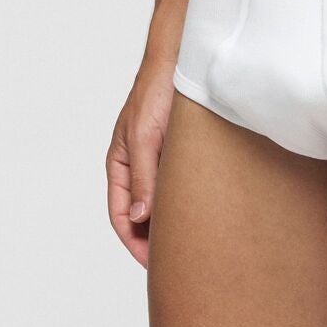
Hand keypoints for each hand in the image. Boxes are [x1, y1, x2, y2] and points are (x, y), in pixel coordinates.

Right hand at [106, 60, 176, 265]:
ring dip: (173, 224)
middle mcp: (138, 166)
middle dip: (155, 241)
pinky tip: (206, 216)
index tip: (156, 266)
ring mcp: (159, 161)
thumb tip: (138, 218)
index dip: (135, 243)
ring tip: (194, 246)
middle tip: (179, 265)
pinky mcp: (180, 154)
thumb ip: (143, 178)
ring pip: (163, 203)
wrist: (183, 60)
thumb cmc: (156, 92)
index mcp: (121, 164)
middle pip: (141, 215)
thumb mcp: (146, 138)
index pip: (120, 215)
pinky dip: (188, 205)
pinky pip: (180, 187)